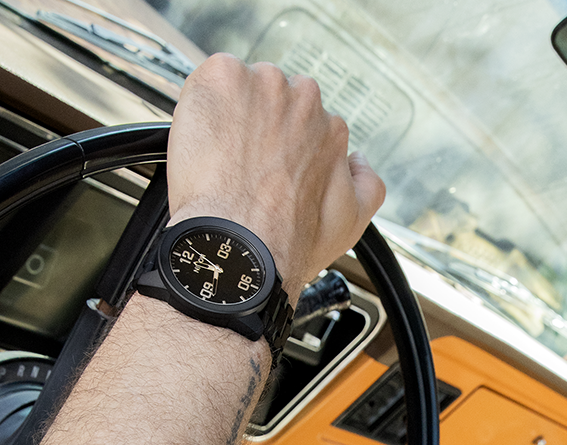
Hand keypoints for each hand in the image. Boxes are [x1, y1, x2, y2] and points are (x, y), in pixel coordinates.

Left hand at [166, 53, 385, 301]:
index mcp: (330, 130)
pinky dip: (199, 103)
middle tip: (238, 163)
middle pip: (272, 99)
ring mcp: (263, 85)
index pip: (301, 122)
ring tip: (218, 157)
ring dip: (227, 113)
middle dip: (254, 124)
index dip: (275, 145)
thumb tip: (359, 160)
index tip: (262, 166)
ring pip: (239, 88)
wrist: (239, 244)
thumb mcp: (350, 224)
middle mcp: (303, 100)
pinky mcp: (223, 78)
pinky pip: (208, 79)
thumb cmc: (285, 242)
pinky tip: (201, 140)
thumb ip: (368, 185)